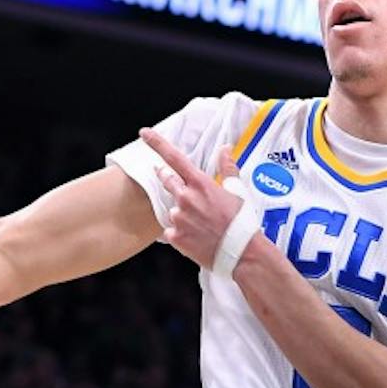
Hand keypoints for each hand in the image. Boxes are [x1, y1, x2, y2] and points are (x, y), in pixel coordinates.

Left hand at [137, 129, 244, 269]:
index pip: (174, 157)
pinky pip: (172, 231)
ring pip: (172, 210)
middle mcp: (185, 198)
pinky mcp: (175, 237)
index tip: (144, 133)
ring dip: (182, 213)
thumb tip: (225, 149)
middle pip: (166, 180)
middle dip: (167, 178)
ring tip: (201, 224)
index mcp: (200, 184)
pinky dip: (181, 233)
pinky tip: (196, 237)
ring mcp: (178, 218)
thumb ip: (228, 167)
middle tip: (178, 185)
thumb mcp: (237, 191)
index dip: (157, 143)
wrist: (242, 253)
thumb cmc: (242, 222)